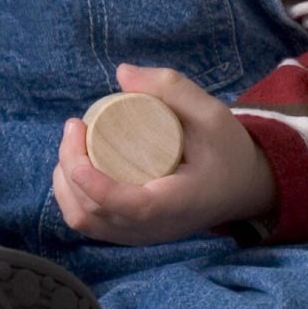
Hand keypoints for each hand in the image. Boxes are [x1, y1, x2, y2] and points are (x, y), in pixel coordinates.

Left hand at [51, 63, 277, 246]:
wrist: (243, 187)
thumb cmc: (228, 150)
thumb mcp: (212, 113)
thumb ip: (173, 88)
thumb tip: (122, 73)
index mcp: (176, 204)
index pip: (126, 205)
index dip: (92, 180)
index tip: (78, 137)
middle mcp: (153, 228)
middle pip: (92, 211)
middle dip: (70, 166)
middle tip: (74, 125)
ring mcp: (139, 235)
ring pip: (84, 220)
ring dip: (65, 182)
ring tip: (72, 142)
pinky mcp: (131, 232)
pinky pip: (89, 223)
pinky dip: (71, 196)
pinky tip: (71, 166)